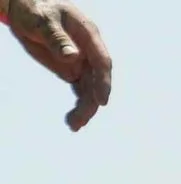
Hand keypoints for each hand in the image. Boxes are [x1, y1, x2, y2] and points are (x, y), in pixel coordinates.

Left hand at [8, 0, 111, 130]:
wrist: (26, 9)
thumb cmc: (36, 9)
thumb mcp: (44, 21)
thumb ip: (57, 38)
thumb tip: (73, 57)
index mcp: (88, 36)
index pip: (102, 62)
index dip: (103, 82)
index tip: (101, 101)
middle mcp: (89, 52)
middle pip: (97, 81)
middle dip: (91, 102)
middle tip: (80, 120)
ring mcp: (82, 63)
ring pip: (89, 89)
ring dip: (84, 109)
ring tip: (74, 125)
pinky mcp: (72, 71)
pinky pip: (80, 91)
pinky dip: (78, 106)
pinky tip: (72, 120)